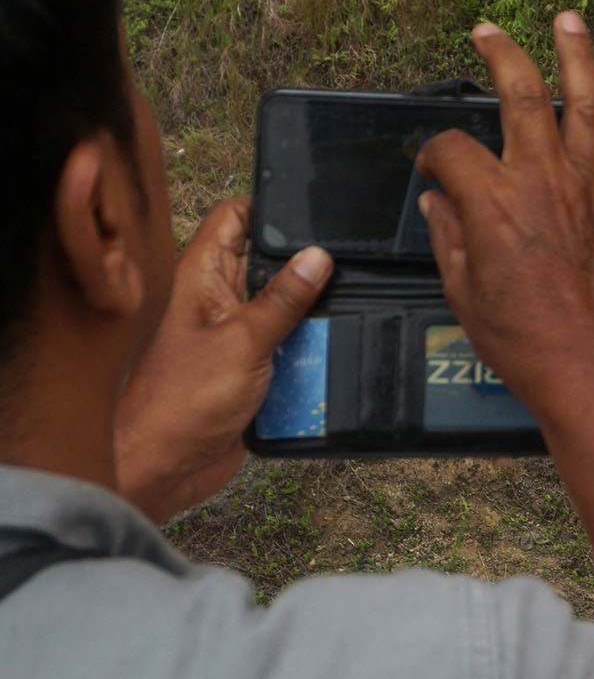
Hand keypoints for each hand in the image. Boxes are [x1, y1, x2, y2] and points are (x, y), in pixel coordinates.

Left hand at [115, 198, 331, 523]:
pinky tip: (334, 351)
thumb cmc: (179, 403)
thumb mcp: (244, 341)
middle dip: (308, 269)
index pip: (237, 217)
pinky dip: (310, 350)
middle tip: (346, 271)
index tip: (316, 215)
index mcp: (203, 275)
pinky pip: (291, 346)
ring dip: (312, 317)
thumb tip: (318, 256)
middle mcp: (218, 298)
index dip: (272, 209)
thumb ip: (284, 298)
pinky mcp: (251, 365)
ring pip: (288, 307)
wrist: (163, 469)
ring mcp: (234, 332)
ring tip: (343, 315)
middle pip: (272, 263)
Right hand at [415, 14, 593, 417]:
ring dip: (577, 55)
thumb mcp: (464, 293)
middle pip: (520, 96)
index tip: (431, 168)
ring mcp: (591, 186)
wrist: (593, 368)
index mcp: (492, 204)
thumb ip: (449, 238)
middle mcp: (543, 181)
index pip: (453, 149)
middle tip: (488, 32)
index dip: (433, 154)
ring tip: (569, 18)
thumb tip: (437, 203)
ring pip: (584, 102)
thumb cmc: (525, 341)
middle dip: (502, 55)